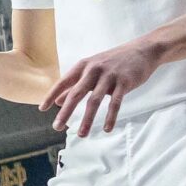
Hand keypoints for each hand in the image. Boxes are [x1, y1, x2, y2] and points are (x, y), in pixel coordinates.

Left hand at [43, 33, 165, 134]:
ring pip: (94, 101)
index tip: (42, 109)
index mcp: (83, 66)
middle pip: (76, 94)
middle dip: (65, 112)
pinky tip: (106, 129)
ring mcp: (109, 76)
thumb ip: (75, 85)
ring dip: (87, 119)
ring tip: (82, 134)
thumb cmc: (113, 62)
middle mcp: (93, 70)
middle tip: (57, 127)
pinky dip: (110, 117)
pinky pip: (115, 103)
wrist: (142, 50)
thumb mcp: (91, 70)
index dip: (51, 95)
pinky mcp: (124, 82)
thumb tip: (57, 102)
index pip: (63, 82)